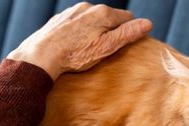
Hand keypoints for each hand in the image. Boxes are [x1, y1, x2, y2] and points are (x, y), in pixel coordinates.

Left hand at [7, 2, 151, 79]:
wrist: (41, 55)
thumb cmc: (76, 55)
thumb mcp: (107, 47)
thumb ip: (127, 34)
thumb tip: (147, 23)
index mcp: (103, 13)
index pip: (128, 17)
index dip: (129, 32)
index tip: (123, 45)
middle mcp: (88, 7)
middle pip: (110, 17)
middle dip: (111, 31)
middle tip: (105, 50)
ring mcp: (73, 11)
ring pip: (93, 19)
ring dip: (95, 31)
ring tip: (88, 49)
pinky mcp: (61, 18)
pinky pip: (78, 23)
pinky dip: (80, 32)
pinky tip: (74, 46)